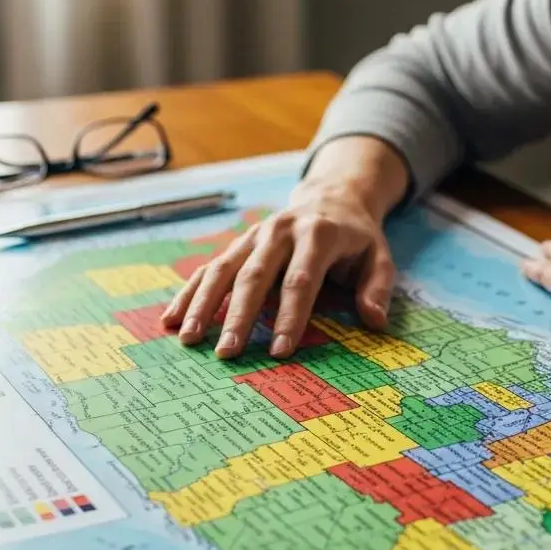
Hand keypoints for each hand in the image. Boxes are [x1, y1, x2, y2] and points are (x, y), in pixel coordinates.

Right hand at [160, 177, 394, 359]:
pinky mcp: (239, 244)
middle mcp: (280, 232)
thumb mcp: (379, 256)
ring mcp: (255, 236)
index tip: (281, 351)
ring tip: (189, 338)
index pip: (301, 280)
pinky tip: (172, 319)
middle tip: (227, 353)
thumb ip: (377, 288)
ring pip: (224, 269)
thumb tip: (375, 321)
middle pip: (256, 276)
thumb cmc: (357, 237)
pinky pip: (210, 268)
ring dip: (204, 304)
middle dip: (239, 316)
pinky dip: (189, 292)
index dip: (291, 316)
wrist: (332, 196)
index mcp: (317, 234)